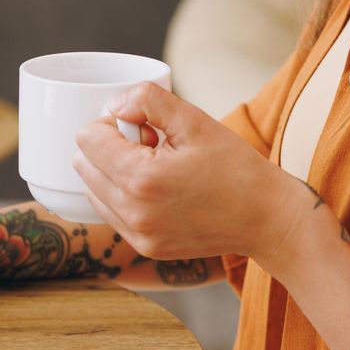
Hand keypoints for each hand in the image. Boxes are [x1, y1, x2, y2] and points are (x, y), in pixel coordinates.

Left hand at [71, 82, 313, 268]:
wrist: (266, 218)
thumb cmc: (236, 168)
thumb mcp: (194, 121)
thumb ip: (148, 101)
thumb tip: (114, 105)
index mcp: (141, 179)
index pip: (86, 139)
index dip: (112, 122)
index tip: (144, 127)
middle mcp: (132, 213)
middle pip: (83, 164)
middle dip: (110, 147)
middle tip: (152, 146)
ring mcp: (137, 236)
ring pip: (92, 190)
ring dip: (114, 172)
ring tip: (156, 168)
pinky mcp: (145, 248)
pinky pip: (111, 213)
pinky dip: (122, 194)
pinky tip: (159, 188)